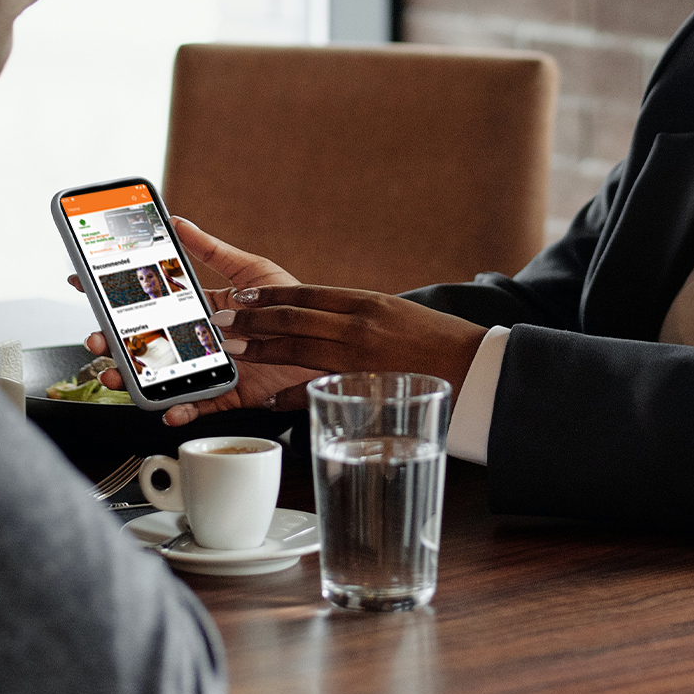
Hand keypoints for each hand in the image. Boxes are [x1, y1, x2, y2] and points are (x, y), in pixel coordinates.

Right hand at [70, 219, 321, 425]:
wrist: (326, 341)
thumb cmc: (293, 305)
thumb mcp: (251, 270)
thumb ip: (212, 249)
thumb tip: (179, 220)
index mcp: (202, 309)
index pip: (151, 300)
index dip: (115, 294)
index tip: (83, 282)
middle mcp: (201, 340)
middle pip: (147, 342)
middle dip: (114, 342)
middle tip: (94, 337)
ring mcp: (212, 367)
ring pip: (163, 375)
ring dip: (135, 377)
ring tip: (116, 373)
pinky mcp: (230, 392)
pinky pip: (200, 404)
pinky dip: (181, 409)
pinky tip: (167, 408)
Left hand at [224, 287, 486, 393]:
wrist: (473, 366)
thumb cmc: (436, 342)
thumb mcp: (396, 316)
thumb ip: (361, 318)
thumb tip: (328, 323)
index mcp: (365, 302)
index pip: (306, 294)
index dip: (269, 296)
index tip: (241, 295)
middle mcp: (357, 323)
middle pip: (293, 317)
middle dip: (252, 320)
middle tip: (220, 321)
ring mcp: (358, 355)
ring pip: (297, 346)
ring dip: (260, 348)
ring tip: (232, 350)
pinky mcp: (363, 384)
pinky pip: (317, 387)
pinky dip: (289, 394)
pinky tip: (269, 399)